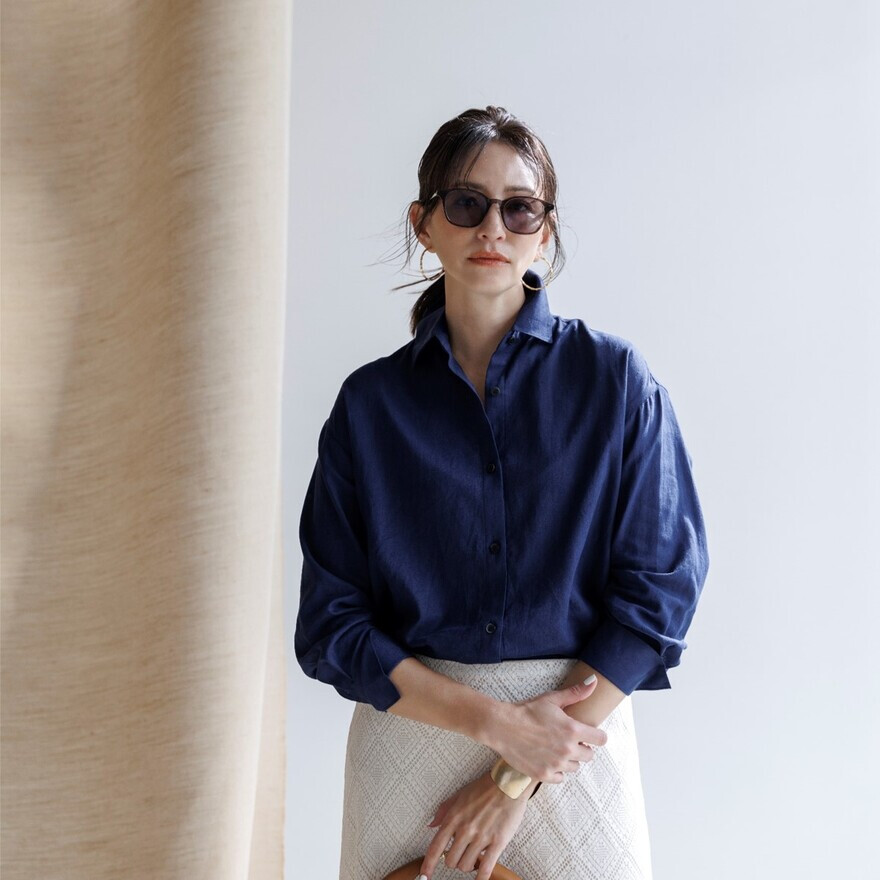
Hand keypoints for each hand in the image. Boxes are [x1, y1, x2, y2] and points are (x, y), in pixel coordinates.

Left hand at [418, 771, 528, 879]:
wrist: (507, 783)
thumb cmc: (484, 788)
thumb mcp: (459, 795)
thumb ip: (444, 811)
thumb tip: (432, 825)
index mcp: (454, 818)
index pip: (435, 847)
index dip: (428, 865)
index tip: (425, 875)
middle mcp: (465, 829)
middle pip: (451, 861)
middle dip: (454, 860)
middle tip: (460, 854)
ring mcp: (481, 837)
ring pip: (466, 866)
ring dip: (468, 865)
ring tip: (473, 857)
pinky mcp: (498, 842)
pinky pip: (486, 868)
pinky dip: (481, 878)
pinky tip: (480, 879)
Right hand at [487, 677, 605, 783]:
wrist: (502, 726)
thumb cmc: (527, 710)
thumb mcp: (552, 699)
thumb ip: (575, 693)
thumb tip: (594, 681)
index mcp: (573, 730)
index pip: (601, 739)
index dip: (596, 736)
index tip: (588, 734)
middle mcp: (568, 750)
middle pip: (589, 756)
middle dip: (582, 748)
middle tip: (568, 740)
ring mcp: (556, 765)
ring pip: (575, 767)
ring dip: (569, 759)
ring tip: (555, 749)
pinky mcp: (544, 775)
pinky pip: (560, 778)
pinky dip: (556, 771)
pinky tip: (547, 760)